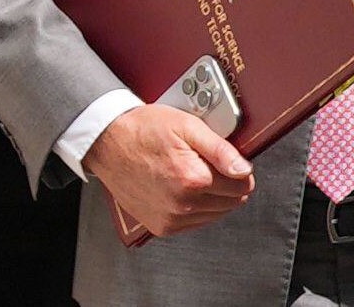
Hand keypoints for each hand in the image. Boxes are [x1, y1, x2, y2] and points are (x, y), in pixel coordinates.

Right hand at [83, 104, 254, 237]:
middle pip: (232, 202)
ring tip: (194, 174)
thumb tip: (244, 170)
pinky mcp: (160, 227)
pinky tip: (186, 189)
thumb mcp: (189, 126)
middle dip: (228, 182)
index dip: (239, 169)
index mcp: (192, 179)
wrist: (108, 143)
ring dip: (213, 197)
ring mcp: (170, 219)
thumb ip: (221, 150)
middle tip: (208, 164)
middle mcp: (181, 205)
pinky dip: (197, 208)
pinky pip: (195, 223)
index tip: (228, 160)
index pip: (243, 185)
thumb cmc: (145, 131)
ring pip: (215, 214)